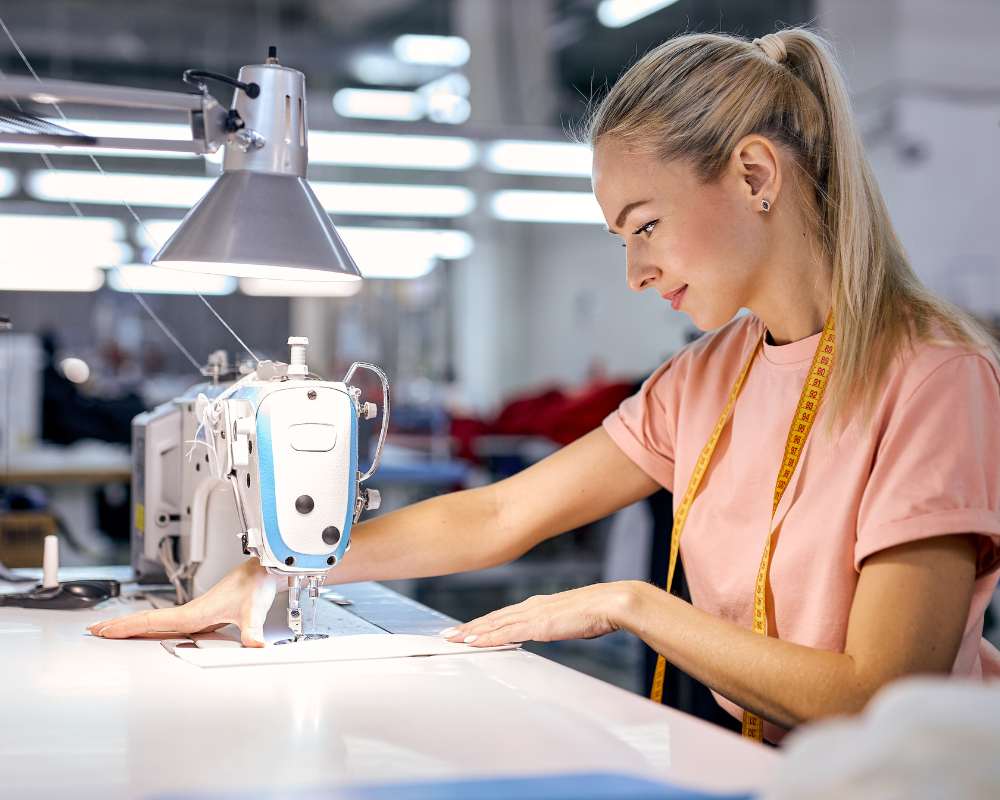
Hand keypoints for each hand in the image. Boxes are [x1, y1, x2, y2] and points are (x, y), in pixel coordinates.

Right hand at [87, 558, 279, 646]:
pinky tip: (153, 634)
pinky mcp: (205, 616)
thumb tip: (255, 646)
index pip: (152, 622)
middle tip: (95, 631)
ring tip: (113, 632)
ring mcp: (196, 614)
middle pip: (148, 622)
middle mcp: (191, 613)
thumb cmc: (255, 584)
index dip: (126, 627)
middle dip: (120, 626)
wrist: (264, 571)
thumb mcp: (253, 611)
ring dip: (134, 627)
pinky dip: (155, 628)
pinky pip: (172, 624)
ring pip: (158, 622)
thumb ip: (253, 631)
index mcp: (194, 613)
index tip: (103, 630)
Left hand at [440, 581, 638, 647]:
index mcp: (539, 605)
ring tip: (452, 639)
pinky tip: (473, 642)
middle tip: (447, 635)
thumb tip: (556, 630)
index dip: (483, 623)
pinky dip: (486, 638)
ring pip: (493, 625)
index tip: (466, 629)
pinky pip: (505, 633)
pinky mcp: (537, 625)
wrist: (610, 603)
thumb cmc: (597, 612)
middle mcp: (531, 606)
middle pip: (492, 618)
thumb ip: (558, 626)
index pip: (504, 615)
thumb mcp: (572, 620)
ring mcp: (532, 614)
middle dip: (468, 627)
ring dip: (471, 633)